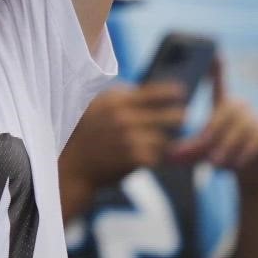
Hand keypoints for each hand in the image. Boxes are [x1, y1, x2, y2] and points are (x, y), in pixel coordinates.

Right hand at [63, 82, 187, 188]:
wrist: (73, 165)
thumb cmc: (87, 132)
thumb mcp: (99, 105)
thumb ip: (123, 97)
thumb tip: (154, 93)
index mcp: (115, 100)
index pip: (153, 92)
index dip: (171, 92)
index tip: (182, 92)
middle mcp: (124, 117)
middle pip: (169, 115)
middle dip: (178, 116)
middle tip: (183, 116)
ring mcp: (130, 138)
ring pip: (164, 138)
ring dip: (162, 140)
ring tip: (157, 140)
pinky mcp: (133, 159)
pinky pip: (156, 156)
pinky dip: (154, 157)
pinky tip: (146, 156)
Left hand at [167, 59, 257, 181]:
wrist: (255, 173)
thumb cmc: (225, 157)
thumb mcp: (204, 153)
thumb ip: (188, 152)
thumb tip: (168, 156)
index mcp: (223, 106)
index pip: (220, 83)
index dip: (217, 68)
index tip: (215, 52)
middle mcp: (241, 107)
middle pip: (226, 113)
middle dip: (214, 133)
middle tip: (206, 155)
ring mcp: (256, 118)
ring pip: (240, 129)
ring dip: (227, 148)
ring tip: (216, 164)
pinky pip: (254, 140)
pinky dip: (242, 154)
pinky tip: (236, 165)